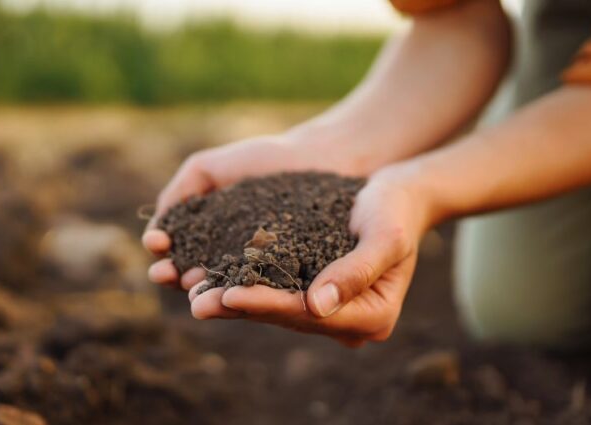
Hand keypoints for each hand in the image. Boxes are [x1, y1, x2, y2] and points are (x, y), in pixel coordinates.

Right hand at [143, 134, 359, 290]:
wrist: (320, 158)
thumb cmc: (265, 160)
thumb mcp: (210, 168)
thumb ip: (181, 191)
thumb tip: (156, 230)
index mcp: (209, 237)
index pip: (177, 251)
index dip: (163, 252)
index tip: (156, 244)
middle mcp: (230, 259)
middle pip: (194, 275)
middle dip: (175, 276)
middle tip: (164, 273)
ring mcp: (259, 272)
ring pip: (224, 287)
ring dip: (203, 290)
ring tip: (191, 287)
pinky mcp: (288, 279)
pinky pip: (264, 288)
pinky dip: (245, 292)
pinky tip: (230, 289)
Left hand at [187, 165, 431, 346]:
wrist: (399, 196)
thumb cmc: (396, 210)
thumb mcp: (385, 235)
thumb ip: (356, 270)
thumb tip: (317, 305)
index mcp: (373, 317)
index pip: (309, 315)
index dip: (267, 305)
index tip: (229, 295)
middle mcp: (350, 323)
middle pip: (287, 317)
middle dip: (240, 308)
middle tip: (196, 303)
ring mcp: (330, 312)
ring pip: (274, 309)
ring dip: (232, 301)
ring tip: (192, 294)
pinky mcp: (313, 293)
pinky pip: (273, 293)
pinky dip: (242, 285)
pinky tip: (208, 279)